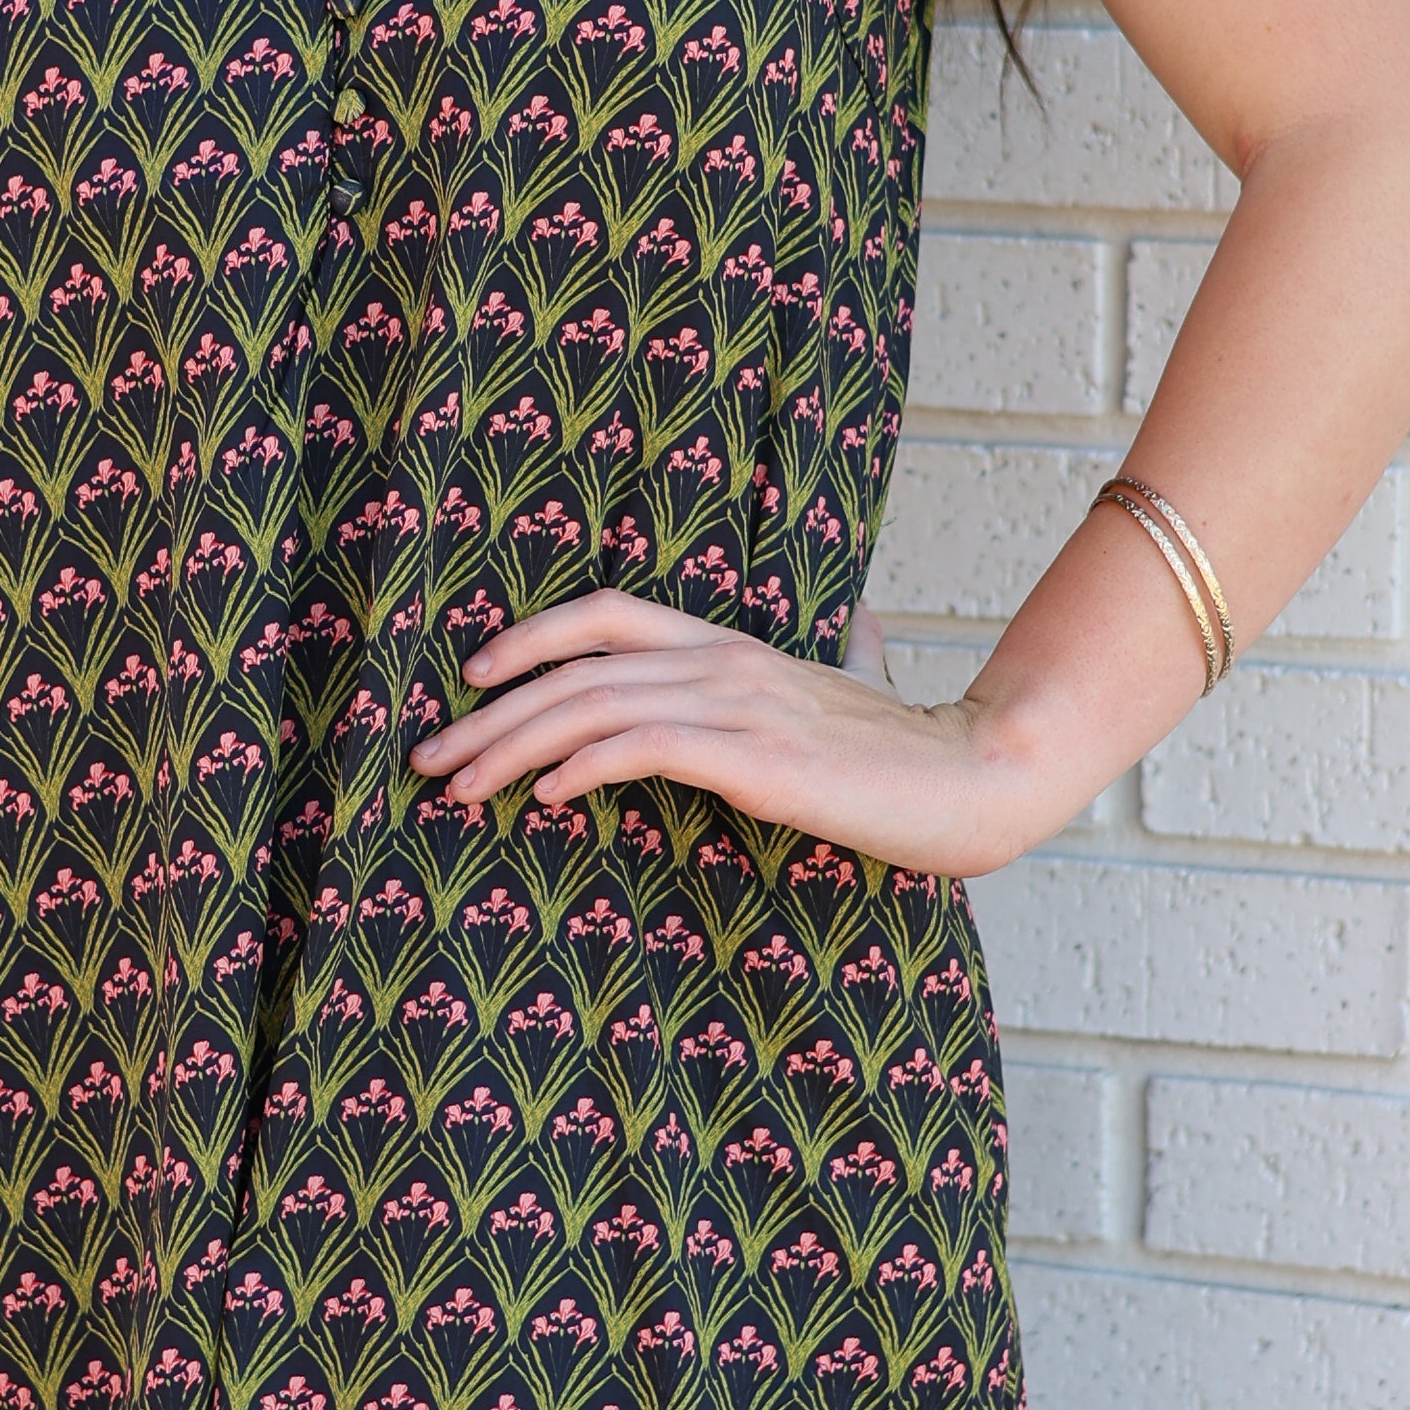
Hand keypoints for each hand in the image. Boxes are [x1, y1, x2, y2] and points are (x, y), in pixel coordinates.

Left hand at [411, 590, 1078, 881]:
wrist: (982, 774)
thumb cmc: (912, 753)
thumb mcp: (854, 697)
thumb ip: (838, 662)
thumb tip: (865, 631)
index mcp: (734, 647)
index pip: (609, 614)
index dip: (531, 636)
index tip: (472, 679)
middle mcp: (726, 663)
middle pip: (578, 665)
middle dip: (489, 711)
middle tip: (427, 755)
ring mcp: (742, 706)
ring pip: (596, 704)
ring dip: (513, 744)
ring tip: (459, 783)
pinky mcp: (758, 758)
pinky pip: (647, 745)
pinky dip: (584, 763)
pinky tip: (544, 796)